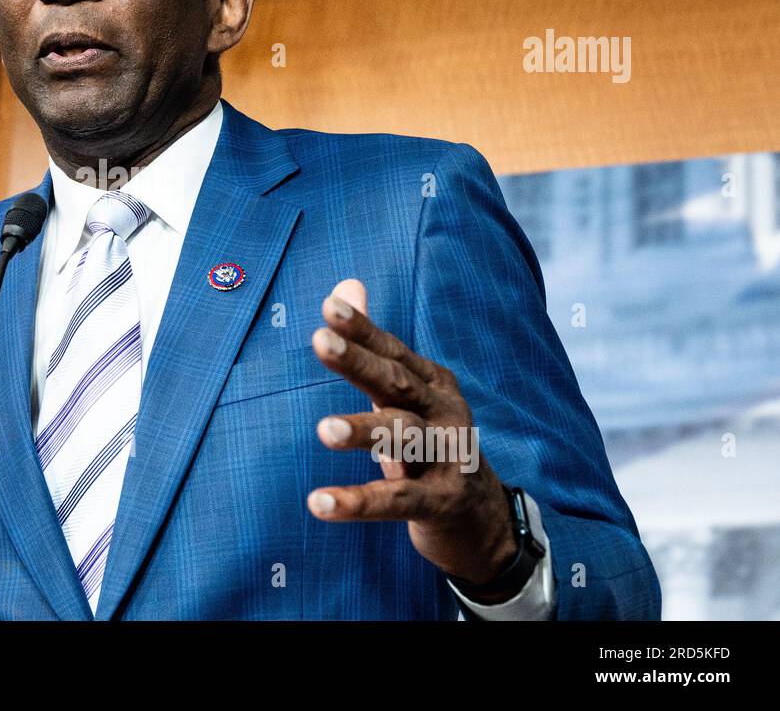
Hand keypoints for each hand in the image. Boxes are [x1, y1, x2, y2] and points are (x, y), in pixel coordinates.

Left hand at [307, 279, 519, 602]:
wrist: (482, 516)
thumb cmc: (429, 445)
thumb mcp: (405, 394)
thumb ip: (371, 346)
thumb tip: (343, 286)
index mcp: (432, 384)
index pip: (391, 352)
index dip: (362, 329)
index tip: (329, 307)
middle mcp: (443, 413)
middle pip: (397, 383)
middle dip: (358, 361)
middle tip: (320, 341)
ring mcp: (447, 457)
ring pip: (403, 437)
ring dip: (364, 431)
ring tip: (324, 429)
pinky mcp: (441, 501)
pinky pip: (396, 500)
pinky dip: (359, 501)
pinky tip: (319, 503)